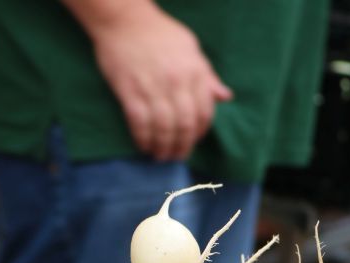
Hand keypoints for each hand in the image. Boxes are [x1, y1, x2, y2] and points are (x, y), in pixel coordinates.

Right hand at [69, 3, 231, 159]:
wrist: (124, 20)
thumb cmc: (159, 33)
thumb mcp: (191, 49)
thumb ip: (207, 75)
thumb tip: (225, 97)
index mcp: (193, 71)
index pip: (203, 112)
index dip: (200, 132)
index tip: (193, 141)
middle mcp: (176, 82)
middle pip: (184, 125)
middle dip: (182, 146)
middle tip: (176, 155)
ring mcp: (152, 87)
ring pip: (163, 127)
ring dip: (163, 147)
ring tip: (160, 155)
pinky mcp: (129, 90)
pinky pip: (139, 122)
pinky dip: (143, 138)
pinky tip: (143, 145)